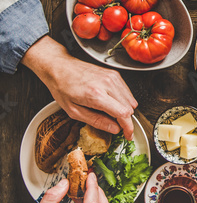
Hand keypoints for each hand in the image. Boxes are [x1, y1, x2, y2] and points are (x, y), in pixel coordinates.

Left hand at [22, 37, 136, 137]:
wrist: (60, 67)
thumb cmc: (63, 87)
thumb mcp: (74, 111)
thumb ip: (96, 121)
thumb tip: (114, 129)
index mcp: (96, 95)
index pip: (123, 113)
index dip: (128, 127)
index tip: (128, 135)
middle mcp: (107, 84)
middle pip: (129, 108)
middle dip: (125, 120)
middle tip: (117, 126)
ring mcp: (112, 77)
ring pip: (130, 100)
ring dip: (124, 110)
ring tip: (111, 114)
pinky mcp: (114, 74)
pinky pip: (126, 92)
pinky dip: (123, 100)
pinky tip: (111, 103)